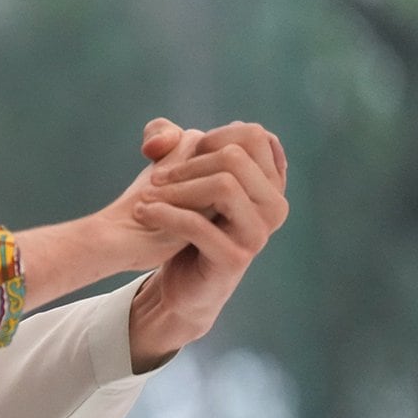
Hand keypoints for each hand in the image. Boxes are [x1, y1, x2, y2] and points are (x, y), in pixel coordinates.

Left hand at [125, 118, 289, 370]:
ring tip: (147, 197)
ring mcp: (258, 233)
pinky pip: (198, 225)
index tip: (184, 156)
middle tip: (155, 178)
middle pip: (235, 157)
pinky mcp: (235, 259)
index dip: (212, 138)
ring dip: (176, 188)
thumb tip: (162, 139)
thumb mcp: (176, 171)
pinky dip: (164, 214)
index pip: (253, 136)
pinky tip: (143, 213)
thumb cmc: (182, 221)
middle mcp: (274, 205)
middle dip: (188, 163)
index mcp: (270, 181)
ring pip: (224, 186)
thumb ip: (167, 138)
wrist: (180, 281)